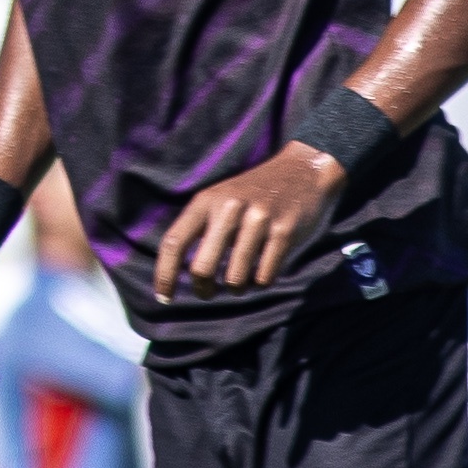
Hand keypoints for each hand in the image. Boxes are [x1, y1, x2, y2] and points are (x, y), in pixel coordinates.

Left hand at [150, 142, 346, 301]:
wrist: (303, 169)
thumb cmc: (254, 193)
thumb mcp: (219, 198)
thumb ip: (200, 228)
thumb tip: (179, 273)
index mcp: (206, 201)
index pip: (174, 242)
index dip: (164, 274)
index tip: (164, 297)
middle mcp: (229, 208)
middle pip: (202, 269)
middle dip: (203, 289)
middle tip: (208, 292)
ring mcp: (258, 220)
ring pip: (235, 279)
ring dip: (237, 290)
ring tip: (241, 282)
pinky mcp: (284, 232)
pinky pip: (264, 277)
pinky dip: (261, 283)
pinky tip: (263, 272)